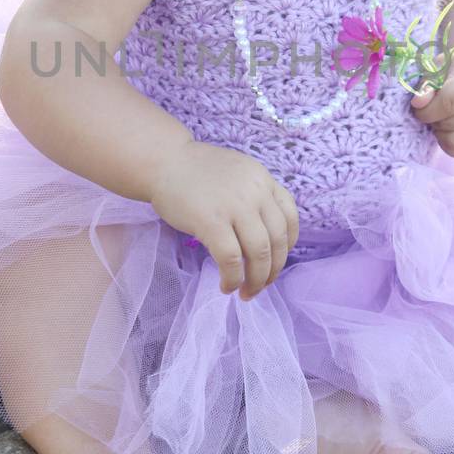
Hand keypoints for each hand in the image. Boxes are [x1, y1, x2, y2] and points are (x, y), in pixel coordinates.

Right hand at [149, 140, 299, 300]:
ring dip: (256, 280)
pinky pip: (231, 259)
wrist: (162, 161)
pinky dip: (232, 278)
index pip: (290, 217)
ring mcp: (234, 206)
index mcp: (263, 179)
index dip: (288, 245)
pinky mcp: (211, 221)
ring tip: (246, 292)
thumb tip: (264, 234)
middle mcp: (255, 191)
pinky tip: (226, 285)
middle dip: (273, 270)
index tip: (277, 260)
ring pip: (259, 253)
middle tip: (261, 285)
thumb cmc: (195, 171)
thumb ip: (254, 196)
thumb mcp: (237, 173)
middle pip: (277, 240)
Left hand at [410, 67, 453, 158]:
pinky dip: (448, 144)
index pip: (450, 101)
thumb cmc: (449, 71)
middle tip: (433, 109)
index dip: (428, 109)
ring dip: (440, 133)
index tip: (418, 105)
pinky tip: (448, 129)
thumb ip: (424, 84)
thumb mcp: (435, 69)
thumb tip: (418, 103)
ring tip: (441, 118)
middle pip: (450, 123)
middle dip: (432, 119)